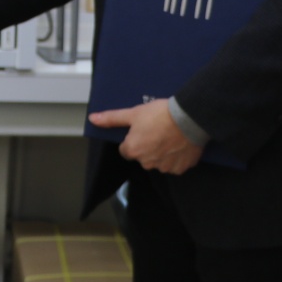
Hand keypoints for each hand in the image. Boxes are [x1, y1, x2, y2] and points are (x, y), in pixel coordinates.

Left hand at [88, 99, 202, 174]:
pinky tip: (179, 143)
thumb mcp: (133, 113)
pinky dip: (176, 157)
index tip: (142, 130)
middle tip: (157, 130)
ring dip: (162, 152)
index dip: (133, 139)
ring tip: (169, 135)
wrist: (189, 117)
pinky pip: (174, 165)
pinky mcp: (180, 168)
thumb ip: (112, 118)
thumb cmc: (160, 114)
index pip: (126, 150)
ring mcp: (164, 167)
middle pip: (142, 156)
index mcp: (133, 150)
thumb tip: (92, 119)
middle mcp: (146, 163)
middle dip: (147, 146)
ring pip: (159, 162)